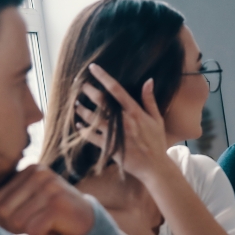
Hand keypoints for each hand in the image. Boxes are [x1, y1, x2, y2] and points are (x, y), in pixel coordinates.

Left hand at [0, 165, 94, 234]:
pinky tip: (55, 229)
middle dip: (14, 226)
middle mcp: (40, 174)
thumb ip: (8, 198)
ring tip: (46, 225)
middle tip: (34, 226)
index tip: (23, 220)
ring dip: (30, 232)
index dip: (3, 218)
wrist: (87, 222)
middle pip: (4, 210)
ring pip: (18, 221)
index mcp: (30, 168)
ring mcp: (50, 188)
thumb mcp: (30, 198)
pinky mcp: (58, 205)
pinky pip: (34, 230)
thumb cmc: (52, 213)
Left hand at [79, 63, 175, 182]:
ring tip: (77, 105)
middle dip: (88, 90)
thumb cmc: (156, 142)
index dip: (103, 77)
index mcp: (134, 112)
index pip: (116, 89)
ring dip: (82, 110)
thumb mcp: (157, 119)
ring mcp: (114, 134)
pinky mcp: (109, 147)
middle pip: (100, 101)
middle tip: (80, 84)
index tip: (92, 67)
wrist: (154, 166)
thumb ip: (150, 100)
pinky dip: (83, 130)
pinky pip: (90, 136)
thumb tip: (148, 81)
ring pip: (92, 118)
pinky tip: (79, 125)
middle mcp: (123, 121)